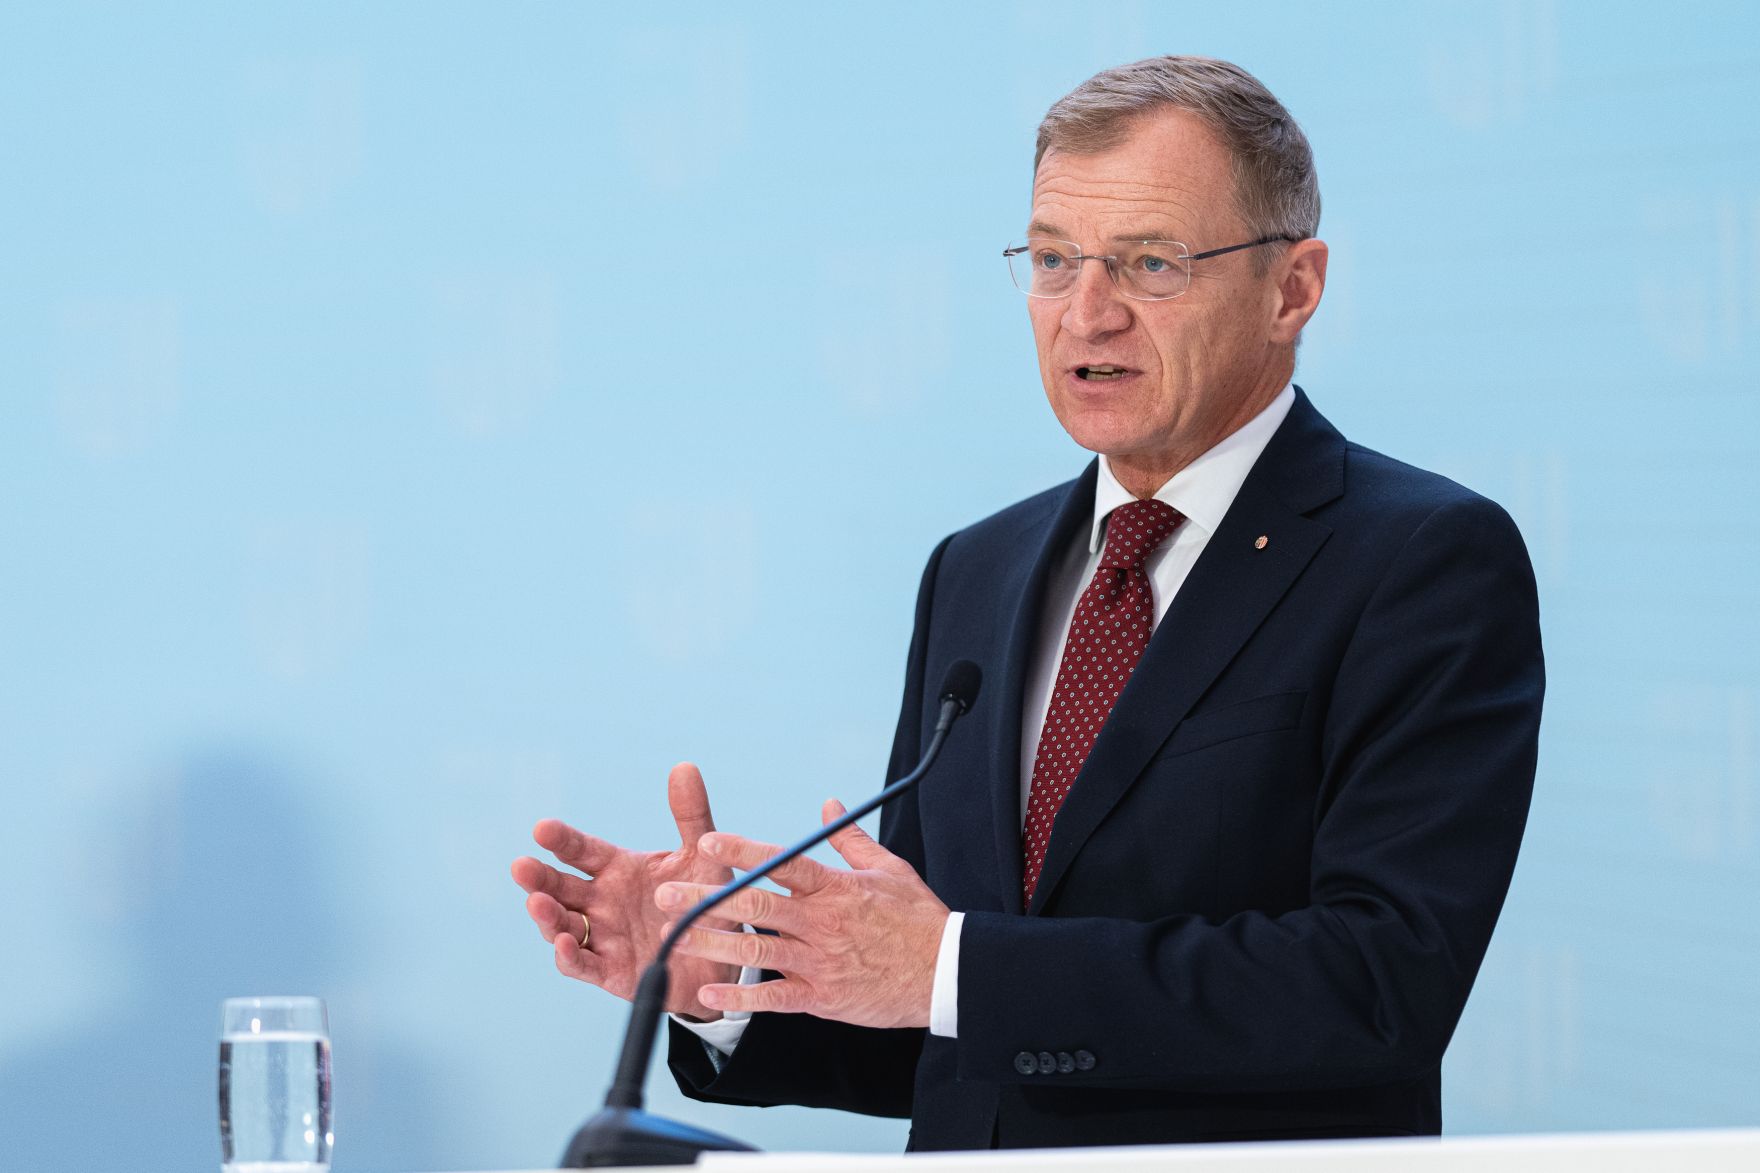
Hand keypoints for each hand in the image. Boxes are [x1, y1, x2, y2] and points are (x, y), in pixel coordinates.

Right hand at [511, 762, 738, 1020]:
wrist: (725, 955)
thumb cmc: (706, 900)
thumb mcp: (702, 856)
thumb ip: (691, 815)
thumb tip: (686, 766)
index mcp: (617, 869)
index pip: (580, 851)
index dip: (561, 840)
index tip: (542, 828)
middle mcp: (602, 902)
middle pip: (560, 888)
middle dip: (539, 878)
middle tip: (521, 866)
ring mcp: (603, 937)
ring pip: (563, 925)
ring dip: (547, 916)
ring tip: (537, 903)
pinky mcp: (611, 971)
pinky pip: (583, 965)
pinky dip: (569, 956)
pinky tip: (563, 944)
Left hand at [657, 799, 948, 1029]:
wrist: (946, 973)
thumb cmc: (919, 919)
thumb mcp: (889, 870)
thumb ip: (851, 839)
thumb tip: (828, 805)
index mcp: (835, 887)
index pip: (781, 861)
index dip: (742, 850)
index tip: (707, 841)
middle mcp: (821, 922)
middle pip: (754, 905)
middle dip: (705, 898)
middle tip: (666, 894)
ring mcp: (819, 961)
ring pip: (755, 949)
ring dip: (710, 943)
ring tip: (673, 938)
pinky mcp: (822, 997)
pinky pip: (774, 997)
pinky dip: (741, 996)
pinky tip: (710, 996)